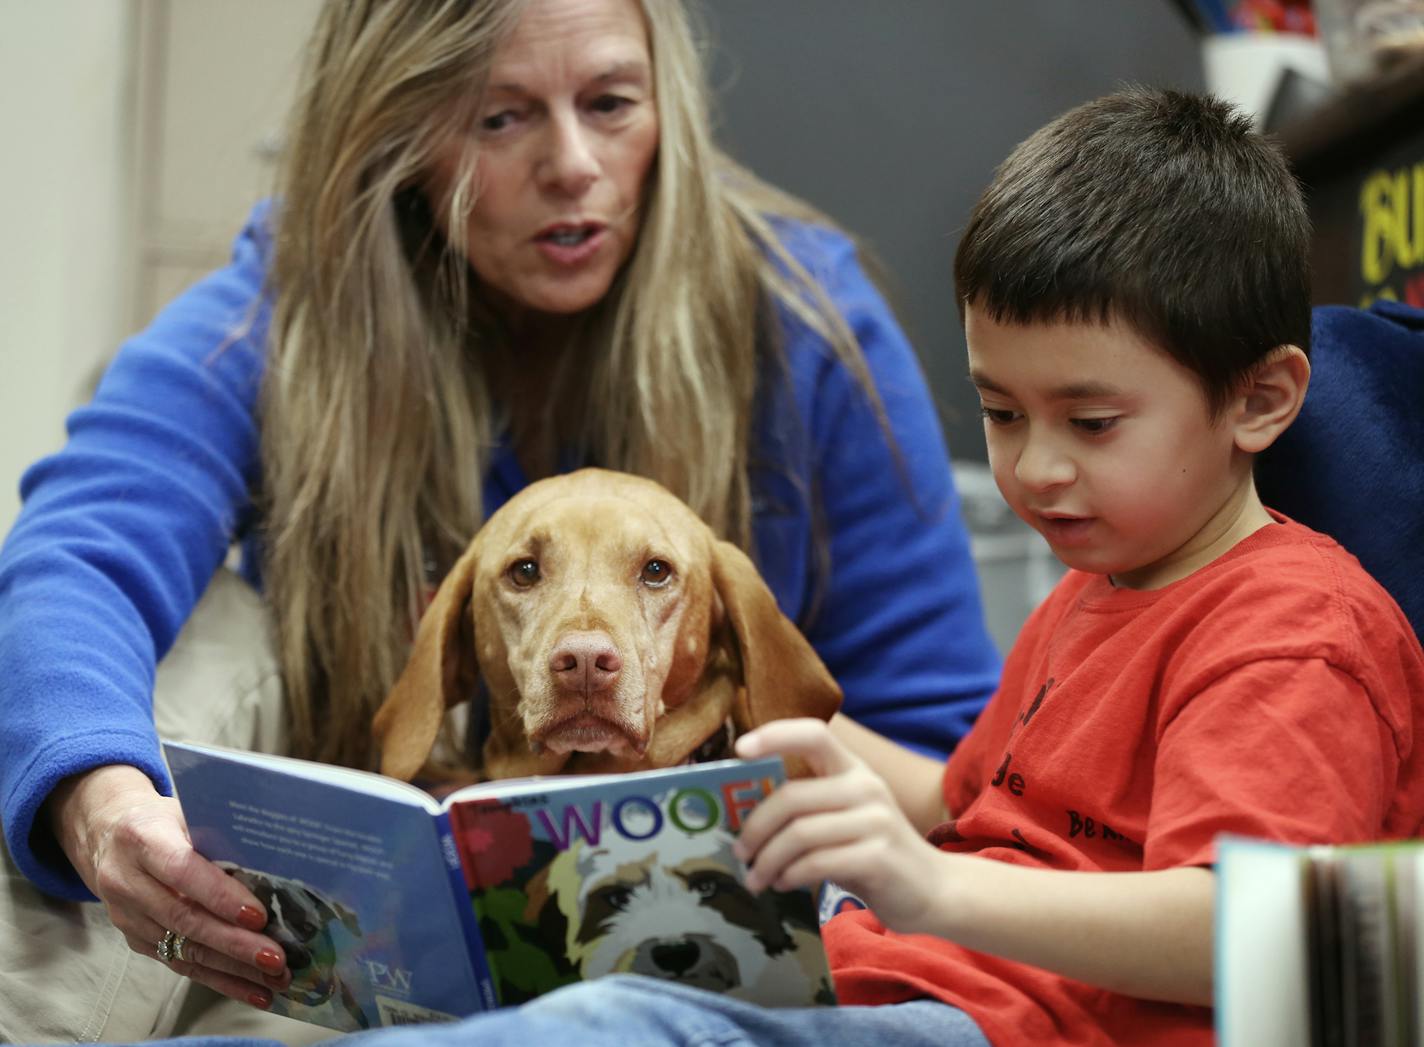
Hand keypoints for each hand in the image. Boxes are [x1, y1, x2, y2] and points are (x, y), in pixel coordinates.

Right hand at [46, 764, 289, 1006]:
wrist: (107, 835)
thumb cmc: (163, 819)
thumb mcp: (185, 809)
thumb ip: (219, 830)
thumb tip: (277, 855)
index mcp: (142, 839)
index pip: (182, 872)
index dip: (220, 896)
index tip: (258, 916)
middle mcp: (126, 881)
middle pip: (184, 919)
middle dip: (234, 944)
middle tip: (276, 958)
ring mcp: (127, 916)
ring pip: (183, 949)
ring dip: (232, 969)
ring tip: (274, 980)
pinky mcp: (134, 940)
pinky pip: (179, 964)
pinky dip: (219, 979)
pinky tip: (252, 989)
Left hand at [733, 718, 949, 931]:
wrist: (933, 890)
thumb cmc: (874, 852)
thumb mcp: (845, 818)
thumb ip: (807, 809)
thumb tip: (745, 817)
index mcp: (853, 770)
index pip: (814, 734)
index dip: (775, 735)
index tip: (739, 750)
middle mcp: (866, 787)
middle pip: (792, 797)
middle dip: (755, 828)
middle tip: (739, 853)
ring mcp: (876, 821)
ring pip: (799, 834)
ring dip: (767, 861)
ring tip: (756, 878)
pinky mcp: (878, 857)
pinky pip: (816, 863)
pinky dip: (790, 875)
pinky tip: (784, 883)